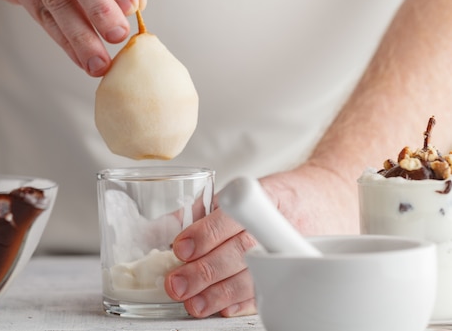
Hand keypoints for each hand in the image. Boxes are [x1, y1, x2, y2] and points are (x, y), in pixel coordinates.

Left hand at [164, 164, 358, 317]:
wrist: (333, 197)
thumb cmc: (283, 194)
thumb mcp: (247, 188)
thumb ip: (206, 208)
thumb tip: (163, 227)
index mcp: (269, 196)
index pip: (234, 216)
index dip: (206, 233)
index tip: (181, 247)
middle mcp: (285, 223)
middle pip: (242, 251)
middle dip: (205, 271)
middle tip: (177, 283)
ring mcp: (296, 250)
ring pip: (256, 277)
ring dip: (220, 294)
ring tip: (194, 303)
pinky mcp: (299, 271)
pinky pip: (271, 291)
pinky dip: (243, 303)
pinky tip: (223, 308)